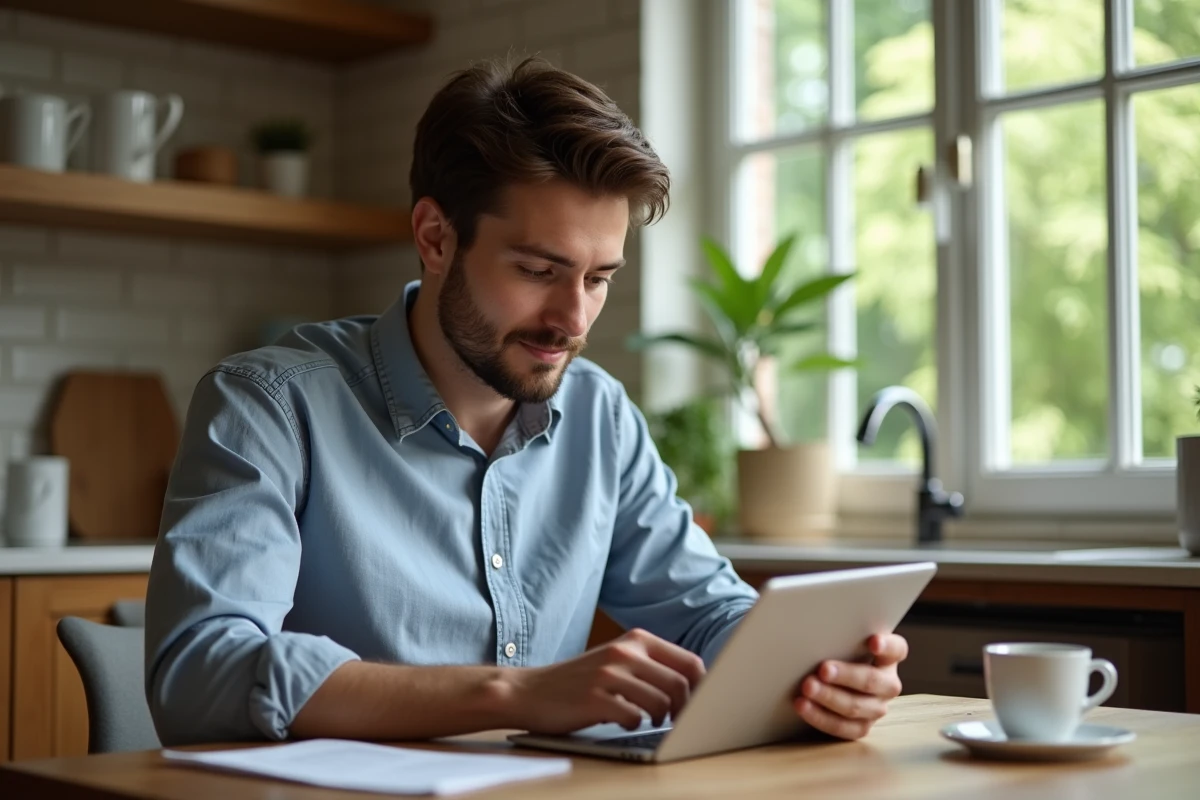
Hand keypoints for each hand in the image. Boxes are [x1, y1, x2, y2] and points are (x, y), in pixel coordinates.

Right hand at [502, 628, 705, 734]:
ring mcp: (609, 674)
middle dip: (685, 709)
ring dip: (660, 719)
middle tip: (676, 721)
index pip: (690, 662)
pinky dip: (634, 725)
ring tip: (649, 721)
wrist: (528, 690)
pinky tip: (624, 722)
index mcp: (636, 640)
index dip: (703, 687)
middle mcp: (625, 652)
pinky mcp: (594, 699)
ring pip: (661, 702)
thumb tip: (696, 687)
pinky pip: (633, 718)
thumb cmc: (579, 681)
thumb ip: (651, 666)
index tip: (701, 704)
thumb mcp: (617, 661)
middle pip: (681, 684)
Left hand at [792, 633, 907, 740]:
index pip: (896, 649)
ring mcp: (877, 707)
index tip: (873, 642)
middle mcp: (887, 684)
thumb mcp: (843, 641)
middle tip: (823, 669)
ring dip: (830, 698)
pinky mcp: (861, 727)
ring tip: (807, 688)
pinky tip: (803, 706)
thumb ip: (840, 635)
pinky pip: (843, 727)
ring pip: (856, 707)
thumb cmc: (837, 651)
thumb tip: (813, 623)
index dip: (887, 645)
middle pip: (872, 681)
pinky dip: (821, 717)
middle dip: (846, 675)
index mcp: (888, 658)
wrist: (831, 680)